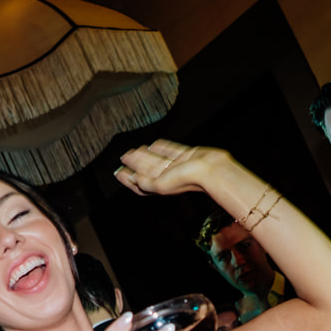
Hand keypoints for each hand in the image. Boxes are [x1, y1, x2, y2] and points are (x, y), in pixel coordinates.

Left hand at [114, 140, 229, 196]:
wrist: (211, 170)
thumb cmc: (189, 179)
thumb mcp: (161, 185)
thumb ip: (146, 183)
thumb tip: (133, 180)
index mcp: (162, 186)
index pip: (141, 183)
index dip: (129, 179)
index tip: (118, 172)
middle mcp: (169, 177)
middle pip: (148, 170)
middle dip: (135, 164)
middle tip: (123, 157)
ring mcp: (178, 166)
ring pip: (157, 160)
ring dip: (145, 155)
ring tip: (134, 150)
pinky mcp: (187, 155)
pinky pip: (170, 150)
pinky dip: (161, 147)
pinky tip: (153, 145)